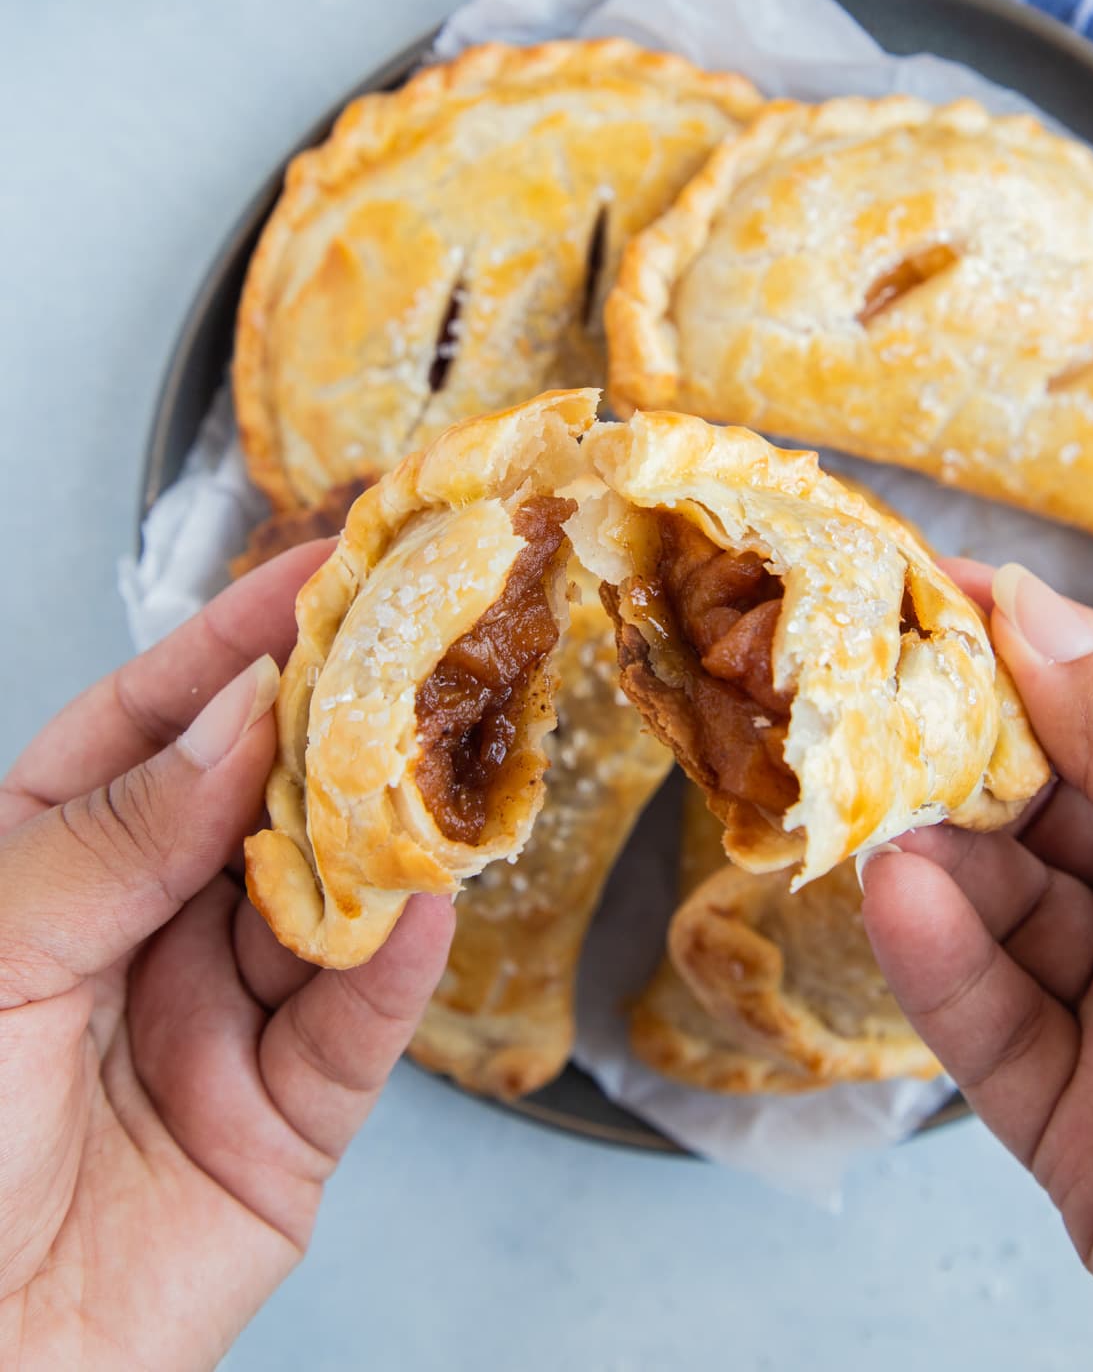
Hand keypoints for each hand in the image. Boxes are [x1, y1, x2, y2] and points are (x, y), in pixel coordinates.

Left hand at [0, 545, 452, 1371]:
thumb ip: (119, 836)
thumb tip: (243, 716)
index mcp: (49, 865)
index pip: (153, 728)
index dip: (233, 645)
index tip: (318, 571)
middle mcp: (143, 928)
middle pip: (257, 802)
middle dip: (333, 725)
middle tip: (418, 644)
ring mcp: (219, 1021)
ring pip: (320, 903)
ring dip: (379, 836)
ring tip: (440, 757)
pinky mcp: (284, 1125)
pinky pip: (353, 1032)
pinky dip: (395, 967)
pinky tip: (426, 900)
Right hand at [862, 560, 1092, 1360]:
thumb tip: (1026, 613)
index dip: (1034, 650)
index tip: (931, 591)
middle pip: (1045, 810)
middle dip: (956, 753)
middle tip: (862, 701)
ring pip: (1003, 914)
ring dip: (931, 857)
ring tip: (871, 810)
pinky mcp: (1088, 1137)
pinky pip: (996, 1037)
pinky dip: (938, 966)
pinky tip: (902, 900)